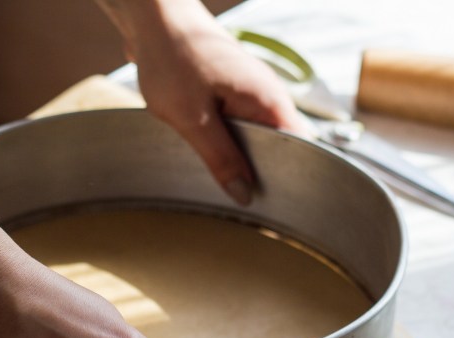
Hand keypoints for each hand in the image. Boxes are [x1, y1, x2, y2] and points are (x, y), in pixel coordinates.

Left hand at [100, 0, 307, 203]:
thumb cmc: (172, 57)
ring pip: (257, 138)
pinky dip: (227, 141)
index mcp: (268, 101)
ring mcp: (251, 93)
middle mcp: (267, 96)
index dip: (290, 178)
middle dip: (260, 172)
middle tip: (239, 197)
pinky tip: (210, 152)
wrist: (152, 18)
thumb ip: (220, 158)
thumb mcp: (193, 118)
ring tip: (222, 176)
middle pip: (280, 148)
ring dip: (239, 156)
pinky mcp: (233, 92)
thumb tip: (244, 194)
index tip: (275, 203)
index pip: (300, 149)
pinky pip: (239, 126)